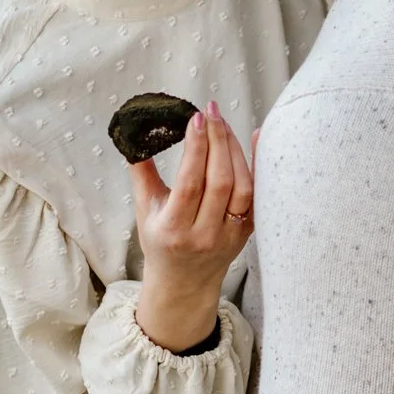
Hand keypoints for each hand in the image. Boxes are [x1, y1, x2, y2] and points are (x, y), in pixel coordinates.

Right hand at [129, 104, 254, 350]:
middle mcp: (205, 234)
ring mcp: (230, 234)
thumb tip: (135, 134)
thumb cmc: (161, 241)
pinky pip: (258, 194)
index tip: (196, 119)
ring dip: (235, 150)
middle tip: (211, 112)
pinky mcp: (248, 231)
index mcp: (175, 229)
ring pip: (242, 186)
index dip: (195, 148)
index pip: (190, 182)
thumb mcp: (145, 211)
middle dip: (217, 141)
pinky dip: (258, 164)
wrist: (185, 281)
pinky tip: (254, 137)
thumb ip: (142, 174)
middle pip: (219, 181)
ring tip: (223, 125)